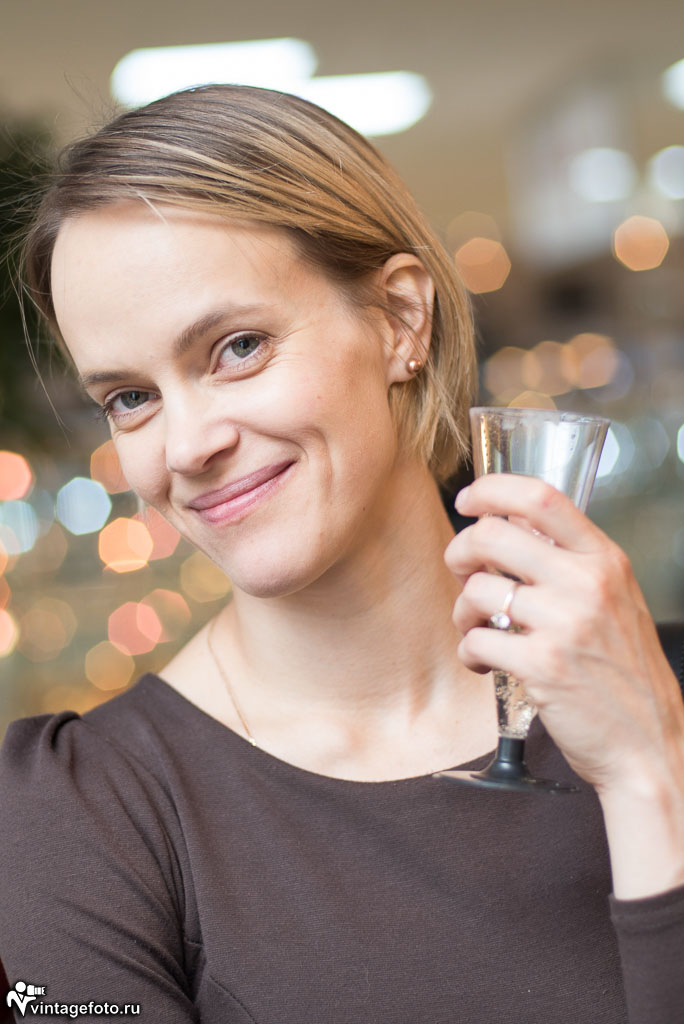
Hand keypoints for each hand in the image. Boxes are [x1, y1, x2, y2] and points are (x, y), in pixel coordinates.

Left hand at [445, 473, 683, 795]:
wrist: (649, 743)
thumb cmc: (625, 673)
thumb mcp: (615, 600)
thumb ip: (572, 563)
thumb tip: (510, 529)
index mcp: (605, 560)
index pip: (542, 498)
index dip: (493, 490)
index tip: (469, 498)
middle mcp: (587, 583)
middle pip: (494, 535)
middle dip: (460, 551)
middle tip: (461, 571)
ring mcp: (565, 624)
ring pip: (476, 591)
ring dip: (461, 612)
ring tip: (475, 629)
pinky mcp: (542, 666)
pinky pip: (475, 642)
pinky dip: (469, 654)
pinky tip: (485, 664)